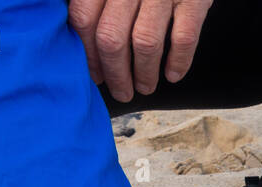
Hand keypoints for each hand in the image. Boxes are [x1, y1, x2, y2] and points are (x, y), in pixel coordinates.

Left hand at [68, 0, 213, 101]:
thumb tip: (77, 28)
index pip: (84, 20)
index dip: (87, 54)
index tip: (95, 74)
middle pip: (111, 38)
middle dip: (115, 74)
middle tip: (121, 91)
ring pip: (145, 43)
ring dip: (144, 74)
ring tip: (145, 87)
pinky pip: (184, 38)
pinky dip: (179, 62)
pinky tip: (174, 75)